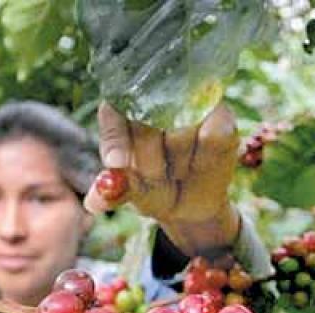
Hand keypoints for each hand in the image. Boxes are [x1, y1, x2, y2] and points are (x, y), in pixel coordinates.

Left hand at [85, 102, 240, 255]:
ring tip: (178, 174)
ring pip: (182, 125)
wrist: (190, 206)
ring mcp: (189, 106)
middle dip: (147, 154)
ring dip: (179, 159)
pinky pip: (213, 132)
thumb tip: (93, 203)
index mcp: (125, 115)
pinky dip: (205, 156)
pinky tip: (199, 166)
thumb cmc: (153, 192)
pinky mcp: (220, 117)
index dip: (116, 139)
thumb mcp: (135, 195)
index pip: (114, 114)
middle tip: (152, 175)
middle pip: (148, 116)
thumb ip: (116, 192)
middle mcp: (156, 104)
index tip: (115, 164)